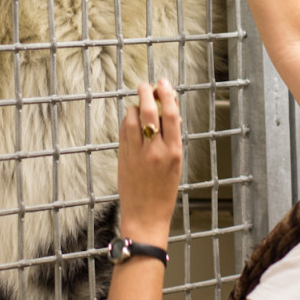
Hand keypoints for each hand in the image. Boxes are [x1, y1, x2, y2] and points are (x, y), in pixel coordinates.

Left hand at [117, 80, 182, 245]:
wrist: (146, 216)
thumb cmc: (164, 191)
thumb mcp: (176, 164)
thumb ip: (173, 139)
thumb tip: (171, 114)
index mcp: (174, 151)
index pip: (171, 114)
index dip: (167, 94)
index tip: (164, 83)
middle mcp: (155, 150)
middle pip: (149, 110)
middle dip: (147, 92)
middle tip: (146, 85)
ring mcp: (137, 153)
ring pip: (132, 117)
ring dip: (135, 106)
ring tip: (138, 105)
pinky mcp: (123, 156)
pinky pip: (123, 130)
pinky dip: (127, 120)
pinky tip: (130, 120)